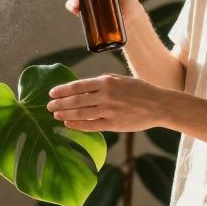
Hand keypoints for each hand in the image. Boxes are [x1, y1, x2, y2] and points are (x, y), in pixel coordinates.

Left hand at [46, 73, 169, 132]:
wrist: (158, 105)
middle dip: (59, 103)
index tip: (52, 93)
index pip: (77, 86)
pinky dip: (77, 125)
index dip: (62, 90)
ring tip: (55, 115)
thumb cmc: (139, 90)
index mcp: (106, 81)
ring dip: (65, 113)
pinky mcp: (113, 124)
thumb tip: (81, 87)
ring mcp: (109, 110)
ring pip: (80, 113)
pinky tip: (68, 123)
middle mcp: (105, 95)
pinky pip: (90, 125)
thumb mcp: (119, 79)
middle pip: (75, 100)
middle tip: (48, 106)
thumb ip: (101, 83)